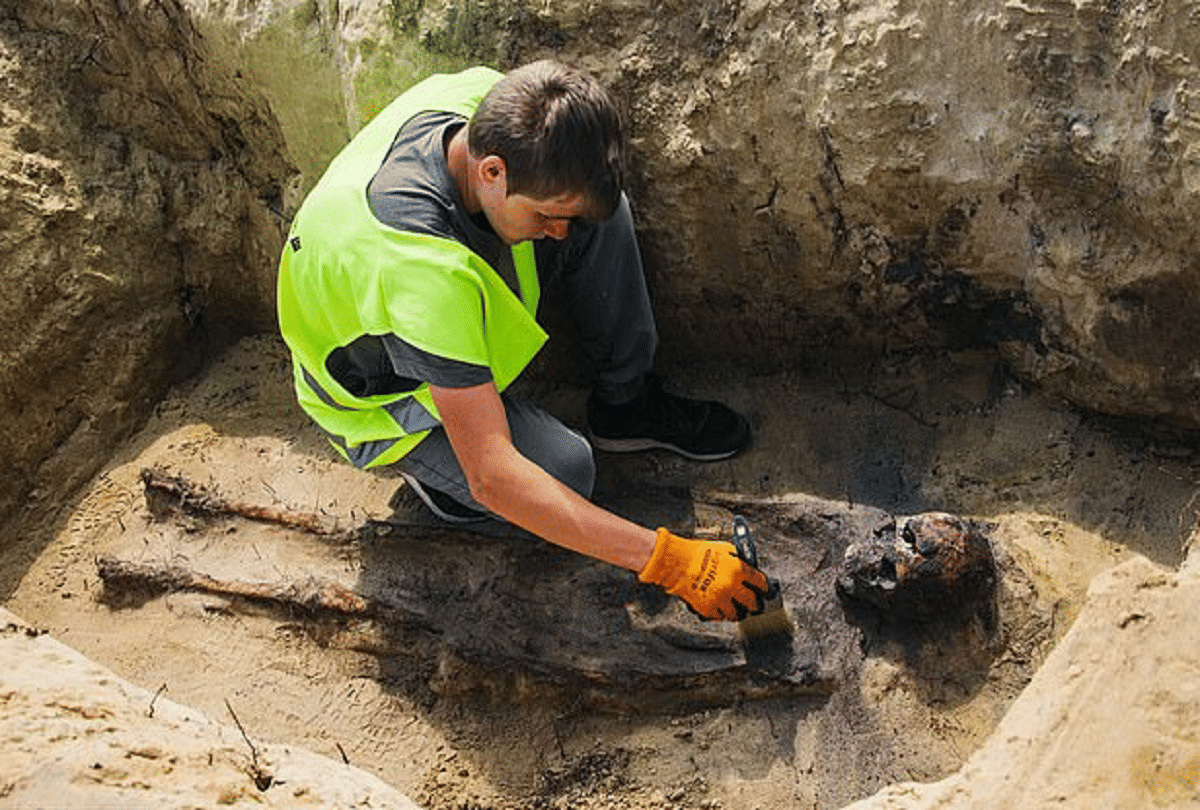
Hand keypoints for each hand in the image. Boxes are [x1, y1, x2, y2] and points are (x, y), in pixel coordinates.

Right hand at [638, 528, 768, 620]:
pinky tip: (721, 608)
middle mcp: (731, 586)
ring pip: (736, 614)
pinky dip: (721, 614)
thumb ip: (737, 559)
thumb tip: (747, 567)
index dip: (764, 587)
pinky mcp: (707, 608)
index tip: (764, 590)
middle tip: (754, 603)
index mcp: (738, 569)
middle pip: (752, 602)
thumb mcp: (723, 549)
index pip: (760, 582)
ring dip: (738, 611)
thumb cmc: (698, 553)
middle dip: (754, 603)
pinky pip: (720, 617)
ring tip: (738, 610)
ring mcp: (719, 599)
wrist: (676, 562)